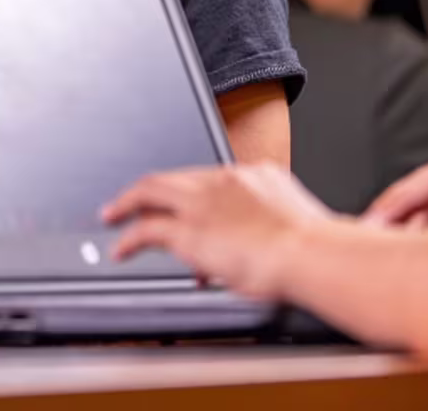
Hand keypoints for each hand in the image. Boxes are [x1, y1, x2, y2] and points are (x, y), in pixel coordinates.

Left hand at [102, 163, 332, 298]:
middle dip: (149, 188)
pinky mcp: (188, 229)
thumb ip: (284, 226)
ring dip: (128, 203)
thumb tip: (287, 245)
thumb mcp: (302, 222)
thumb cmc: (314, 246)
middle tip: (130, 198)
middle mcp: (224, 180)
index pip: (213, 182)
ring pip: (151, 191)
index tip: (192, 213)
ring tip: (113, 214)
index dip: (196, 198)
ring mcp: (203, 202)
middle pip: (175, 176)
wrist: (307, 253)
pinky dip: (129, 238)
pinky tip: (121, 248)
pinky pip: (146, 229)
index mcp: (256, 175)